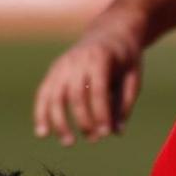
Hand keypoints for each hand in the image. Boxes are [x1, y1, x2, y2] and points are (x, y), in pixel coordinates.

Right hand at [32, 13, 145, 144]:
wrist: (110, 32)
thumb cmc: (126, 59)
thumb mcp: (133, 78)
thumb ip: (124, 103)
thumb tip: (116, 132)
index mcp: (101, 58)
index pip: (98, 90)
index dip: (101, 113)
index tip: (106, 133)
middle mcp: (77, 60)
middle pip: (75, 95)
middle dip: (82, 120)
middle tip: (93, 140)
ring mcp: (62, 64)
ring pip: (54, 95)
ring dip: (58, 121)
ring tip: (68, 142)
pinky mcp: (54, 70)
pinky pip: (44, 93)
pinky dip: (41, 112)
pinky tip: (42, 132)